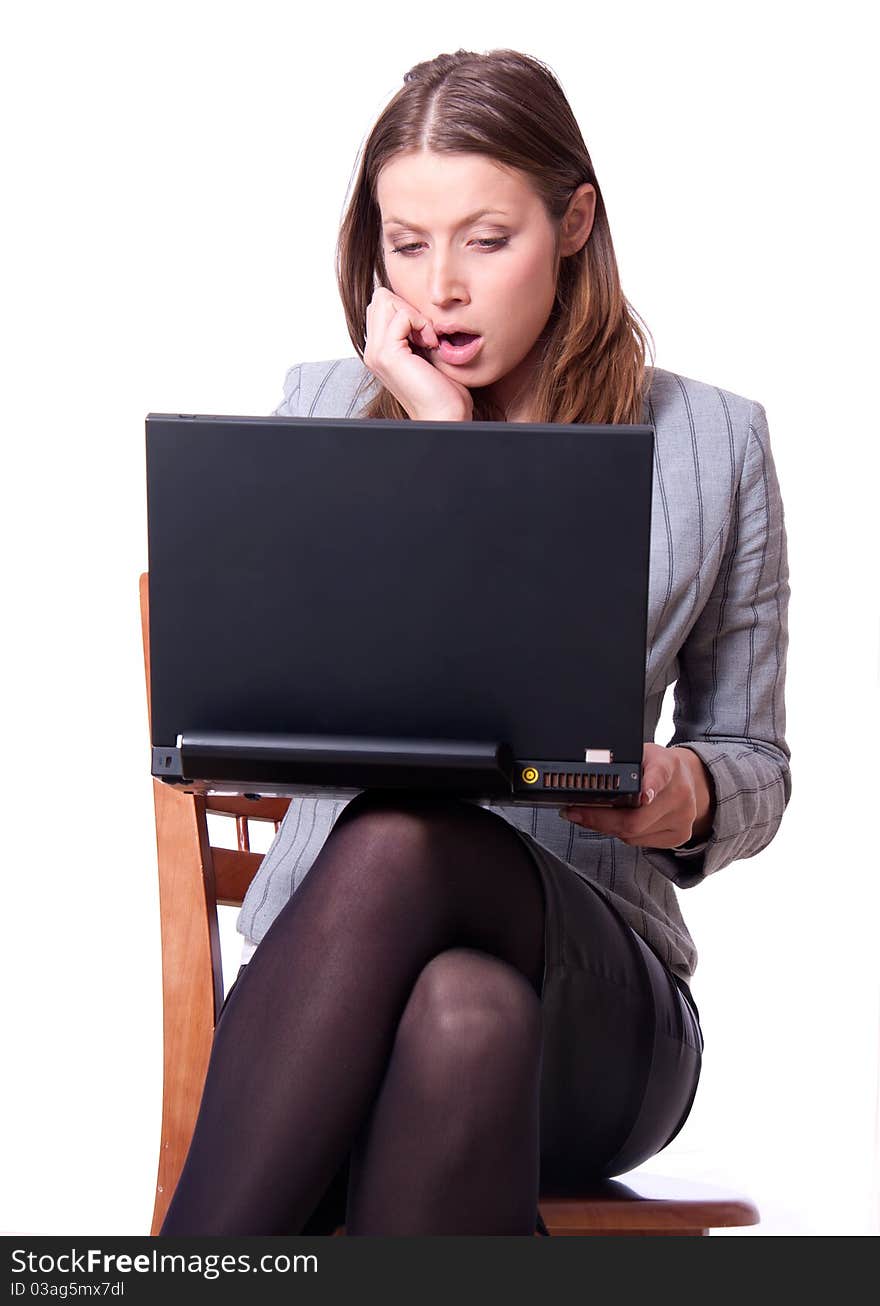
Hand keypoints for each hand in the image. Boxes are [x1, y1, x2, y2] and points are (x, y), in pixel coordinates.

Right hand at [363, 287, 474, 421]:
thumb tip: (420, 305)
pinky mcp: (387, 355)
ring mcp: (376, 353)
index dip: (408, 310)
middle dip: (408, 307)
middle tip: (426, 334)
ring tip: (427, 339)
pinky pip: (402, 316)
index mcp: (379, 349)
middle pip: (380, 297)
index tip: (427, 334)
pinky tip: (431, 345)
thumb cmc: (444, 390)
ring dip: (414, 314)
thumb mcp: (427, 350)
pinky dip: (421, 324)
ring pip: (385, 300)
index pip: (383, 305)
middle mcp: (372, 350)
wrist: (445, 415)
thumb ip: (416, 330)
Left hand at [558, 743, 713, 848]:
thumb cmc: (657, 765)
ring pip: (634, 834)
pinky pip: (641, 842)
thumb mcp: (641, 753)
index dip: (650, 787)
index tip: (643, 795)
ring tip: (590, 815)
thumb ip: (620, 763)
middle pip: (636, 818)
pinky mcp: (680, 835)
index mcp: (668, 765)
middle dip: (599, 819)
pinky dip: (623, 834)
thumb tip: (584, 775)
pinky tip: (616, 823)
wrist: (690, 779)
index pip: (659, 776)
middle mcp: (679, 793)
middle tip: (574, 813)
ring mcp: (682, 817)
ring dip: (606, 827)